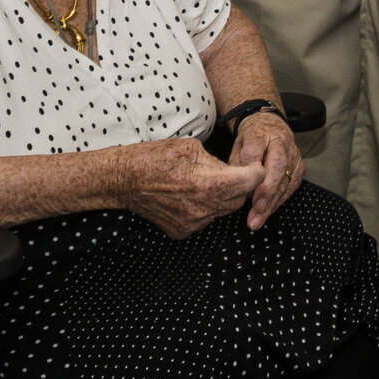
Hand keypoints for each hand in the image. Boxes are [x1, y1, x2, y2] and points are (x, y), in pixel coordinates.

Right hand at [117, 138, 264, 238]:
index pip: (249, 183)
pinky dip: (204, 208)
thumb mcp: (190, 147)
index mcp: (208, 184)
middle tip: (228, 172)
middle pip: (238, 200)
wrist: (123, 180)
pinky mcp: (182, 231)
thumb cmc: (154, 158)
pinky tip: (188, 195)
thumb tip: (231, 171)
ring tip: (203, 182)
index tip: (253, 166)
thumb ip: (217, 161)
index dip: (255, 172)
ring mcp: (192, 223)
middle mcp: (203, 209)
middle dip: (239, 186)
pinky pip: (205, 219)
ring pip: (222, 211)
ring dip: (221, 198)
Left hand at [229, 110, 302, 229]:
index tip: (244, 184)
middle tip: (256, 208)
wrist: (271, 127)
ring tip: (257, 219)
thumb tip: (237, 187)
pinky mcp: (300, 167)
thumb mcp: (238, 145)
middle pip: (277, 165)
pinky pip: (291, 186)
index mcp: (259, 133)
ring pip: (285, 179)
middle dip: (267, 189)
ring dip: (272, 202)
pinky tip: (268, 211)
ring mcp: (293, 154)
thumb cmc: (251, 140)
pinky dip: (279, 201)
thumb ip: (237, 164)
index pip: (254, 149)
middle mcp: (280, 142)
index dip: (250, 169)